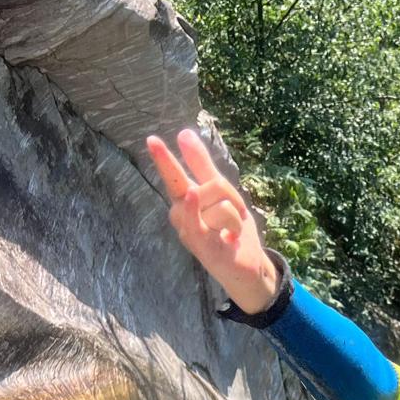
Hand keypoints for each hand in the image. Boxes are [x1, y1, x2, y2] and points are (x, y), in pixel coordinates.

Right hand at [146, 129, 279, 313]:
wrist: (248, 268)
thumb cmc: (231, 231)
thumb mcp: (222, 194)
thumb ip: (201, 165)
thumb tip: (183, 132)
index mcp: (185, 201)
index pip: (174, 176)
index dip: (164, 158)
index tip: (151, 139)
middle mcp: (181, 216)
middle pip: (213, 185)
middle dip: (233, 196)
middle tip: (237, 215)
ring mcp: (189, 232)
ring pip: (221, 202)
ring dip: (237, 218)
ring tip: (232, 233)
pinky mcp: (200, 245)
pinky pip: (199, 220)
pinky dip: (196, 209)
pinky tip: (190, 197)